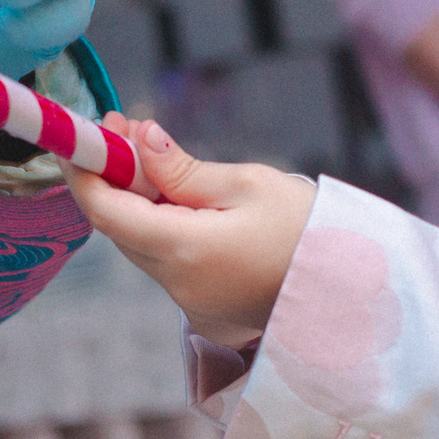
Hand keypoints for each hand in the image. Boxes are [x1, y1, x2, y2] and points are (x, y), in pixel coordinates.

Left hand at [66, 114, 317, 348]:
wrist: (356, 292)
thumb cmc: (311, 231)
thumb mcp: (250, 184)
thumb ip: (184, 168)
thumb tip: (138, 139)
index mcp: (185, 251)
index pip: (107, 212)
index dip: (85, 173)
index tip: (82, 134)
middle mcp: (178, 286)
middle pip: (121, 229)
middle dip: (112, 179)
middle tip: (123, 129)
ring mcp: (192, 304)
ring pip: (142, 246)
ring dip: (137, 203)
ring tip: (151, 156)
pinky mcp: (207, 310)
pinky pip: (167, 263)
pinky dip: (161, 228)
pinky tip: (181, 199)